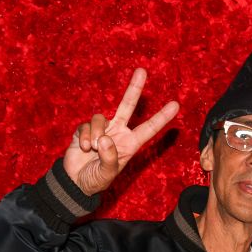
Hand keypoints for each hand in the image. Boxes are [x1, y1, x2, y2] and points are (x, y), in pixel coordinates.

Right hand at [63, 69, 179, 195]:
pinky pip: (87, 125)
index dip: (162, 117)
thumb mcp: (106, 174)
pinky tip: (84, 149)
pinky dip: (85, 137)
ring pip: (101, 118)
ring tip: (92, 150)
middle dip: (134, 88)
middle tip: (142, 70)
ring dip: (96, 133)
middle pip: (128, 106)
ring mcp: (102, 129)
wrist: (75, 181)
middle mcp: (118, 133)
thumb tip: (104, 139)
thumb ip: (109, 158)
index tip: (176, 105)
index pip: (149, 128)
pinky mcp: (86, 129)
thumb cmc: (96, 179)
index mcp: (130, 144)